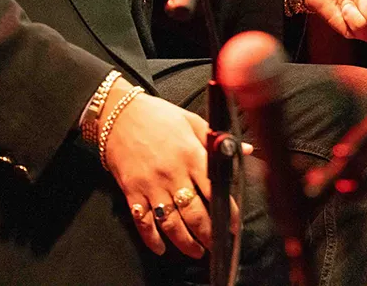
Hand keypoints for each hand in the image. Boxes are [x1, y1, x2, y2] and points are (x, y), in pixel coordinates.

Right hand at [99, 78, 240, 257]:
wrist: (119, 114)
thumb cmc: (159, 116)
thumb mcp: (191, 121)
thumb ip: (217, 140)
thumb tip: (247, 150)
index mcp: (191, 155)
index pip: (214, 190)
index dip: (227, 211)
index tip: (234, 226)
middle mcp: (173, 173)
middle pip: (194, 213)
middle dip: (208, 234)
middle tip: (217, 246)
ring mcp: (151, 185)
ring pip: (171, 223)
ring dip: (185, 243)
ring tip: (197, 252)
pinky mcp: (132, 192)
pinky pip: (143, 222)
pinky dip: (152, 239)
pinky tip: (162, 249)